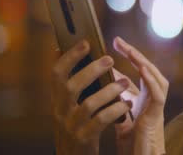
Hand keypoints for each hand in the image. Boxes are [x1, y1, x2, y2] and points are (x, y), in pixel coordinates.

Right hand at [51, 40, 131, 154]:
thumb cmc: (77, 129)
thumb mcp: (69, 109)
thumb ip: (73, 88)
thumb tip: (79, 57)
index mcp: (57, 101)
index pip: (56, 74)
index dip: (69, 57)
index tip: (86, 43)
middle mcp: (60, 112)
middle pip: (70, 86)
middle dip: (91, 70)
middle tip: (110, 60)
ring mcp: (71, 126)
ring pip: (88, 104)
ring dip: (108, 91)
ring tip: (124, 83)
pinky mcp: (84, 139)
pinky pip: (100, 121)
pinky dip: (115, 110)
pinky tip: (127, 105)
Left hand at [112, 37, 168, 154]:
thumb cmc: (132, 144)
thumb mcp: (120, 117)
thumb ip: (117, 101)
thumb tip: (104, 83)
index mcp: (144, 100)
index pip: (139, 72)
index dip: (129, 57)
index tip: (115, 43)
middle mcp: (153, 101)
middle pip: (149, 71)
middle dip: (135, 54)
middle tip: (118, 41)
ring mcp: (156, 108)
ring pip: (158, 79)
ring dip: (145, 63)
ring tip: (131, 51)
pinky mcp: (156, 117)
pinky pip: (158, 95)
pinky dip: (151, 80)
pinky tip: (143, 69)